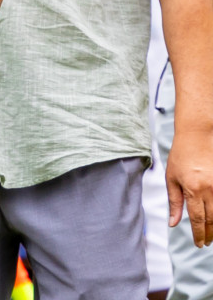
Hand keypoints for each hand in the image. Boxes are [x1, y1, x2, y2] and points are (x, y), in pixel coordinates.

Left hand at [167, 125, 212, 245]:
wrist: (196, 136)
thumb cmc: (180, 156)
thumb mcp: (171, 178)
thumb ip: (174, 202)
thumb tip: (173, 223)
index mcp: (192, 189)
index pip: (197, 219)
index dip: (199, 234)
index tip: (199, 244)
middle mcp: (209, 189)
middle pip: (212, 219)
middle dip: (209, 234)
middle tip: (206, 243)